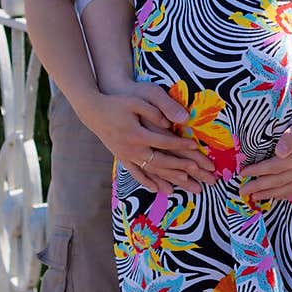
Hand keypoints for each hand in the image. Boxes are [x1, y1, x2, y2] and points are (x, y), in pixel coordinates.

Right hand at [77, 83, 215, 195]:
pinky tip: (157, 190)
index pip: (164, 142)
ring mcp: (126, 156)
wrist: (93, 111)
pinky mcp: (122, 159)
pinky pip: (136, 174)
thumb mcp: (137, 101)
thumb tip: (175, 120)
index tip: (196, 147)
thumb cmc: (118, 103)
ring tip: (186, 183)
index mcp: (137, 134)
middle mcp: (132, 149)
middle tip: (198, 171)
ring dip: (168, 178)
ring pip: (151, 171)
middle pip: (161, 161)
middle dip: (181, 167)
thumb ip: (156, 110)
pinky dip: (147, 182)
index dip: (180, 144)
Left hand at [241, 105, 291, 201]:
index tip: (243, 173)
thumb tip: (278, 153)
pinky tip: (280, 195)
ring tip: (256, 197)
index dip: (257, 171)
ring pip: (289, 187)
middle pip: (279, 180)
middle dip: (259, 186)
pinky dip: (288, 193)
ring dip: (271, 193)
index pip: (274, 166)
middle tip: (242, 191)